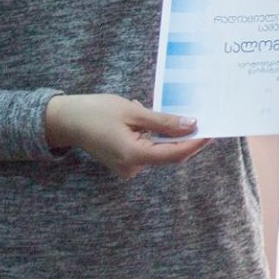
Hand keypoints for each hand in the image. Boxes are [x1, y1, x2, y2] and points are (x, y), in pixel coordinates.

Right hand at [44, 94, 209, 178]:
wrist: (66, 120)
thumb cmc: (96, 112)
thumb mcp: (133, 112)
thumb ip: (164, 122)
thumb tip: (192, 125)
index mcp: (134, 156)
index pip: (174, 154)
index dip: (195, 143)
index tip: (212, 131)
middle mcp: (132, 168)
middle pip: (168, 153)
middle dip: (181, 136)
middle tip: (194, 115)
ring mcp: (127, 168)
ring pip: (157, 150)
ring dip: (161, 132)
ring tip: (145, 110)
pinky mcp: (124, 163)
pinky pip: (146, 150)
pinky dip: (149, 135)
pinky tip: (137, 119)